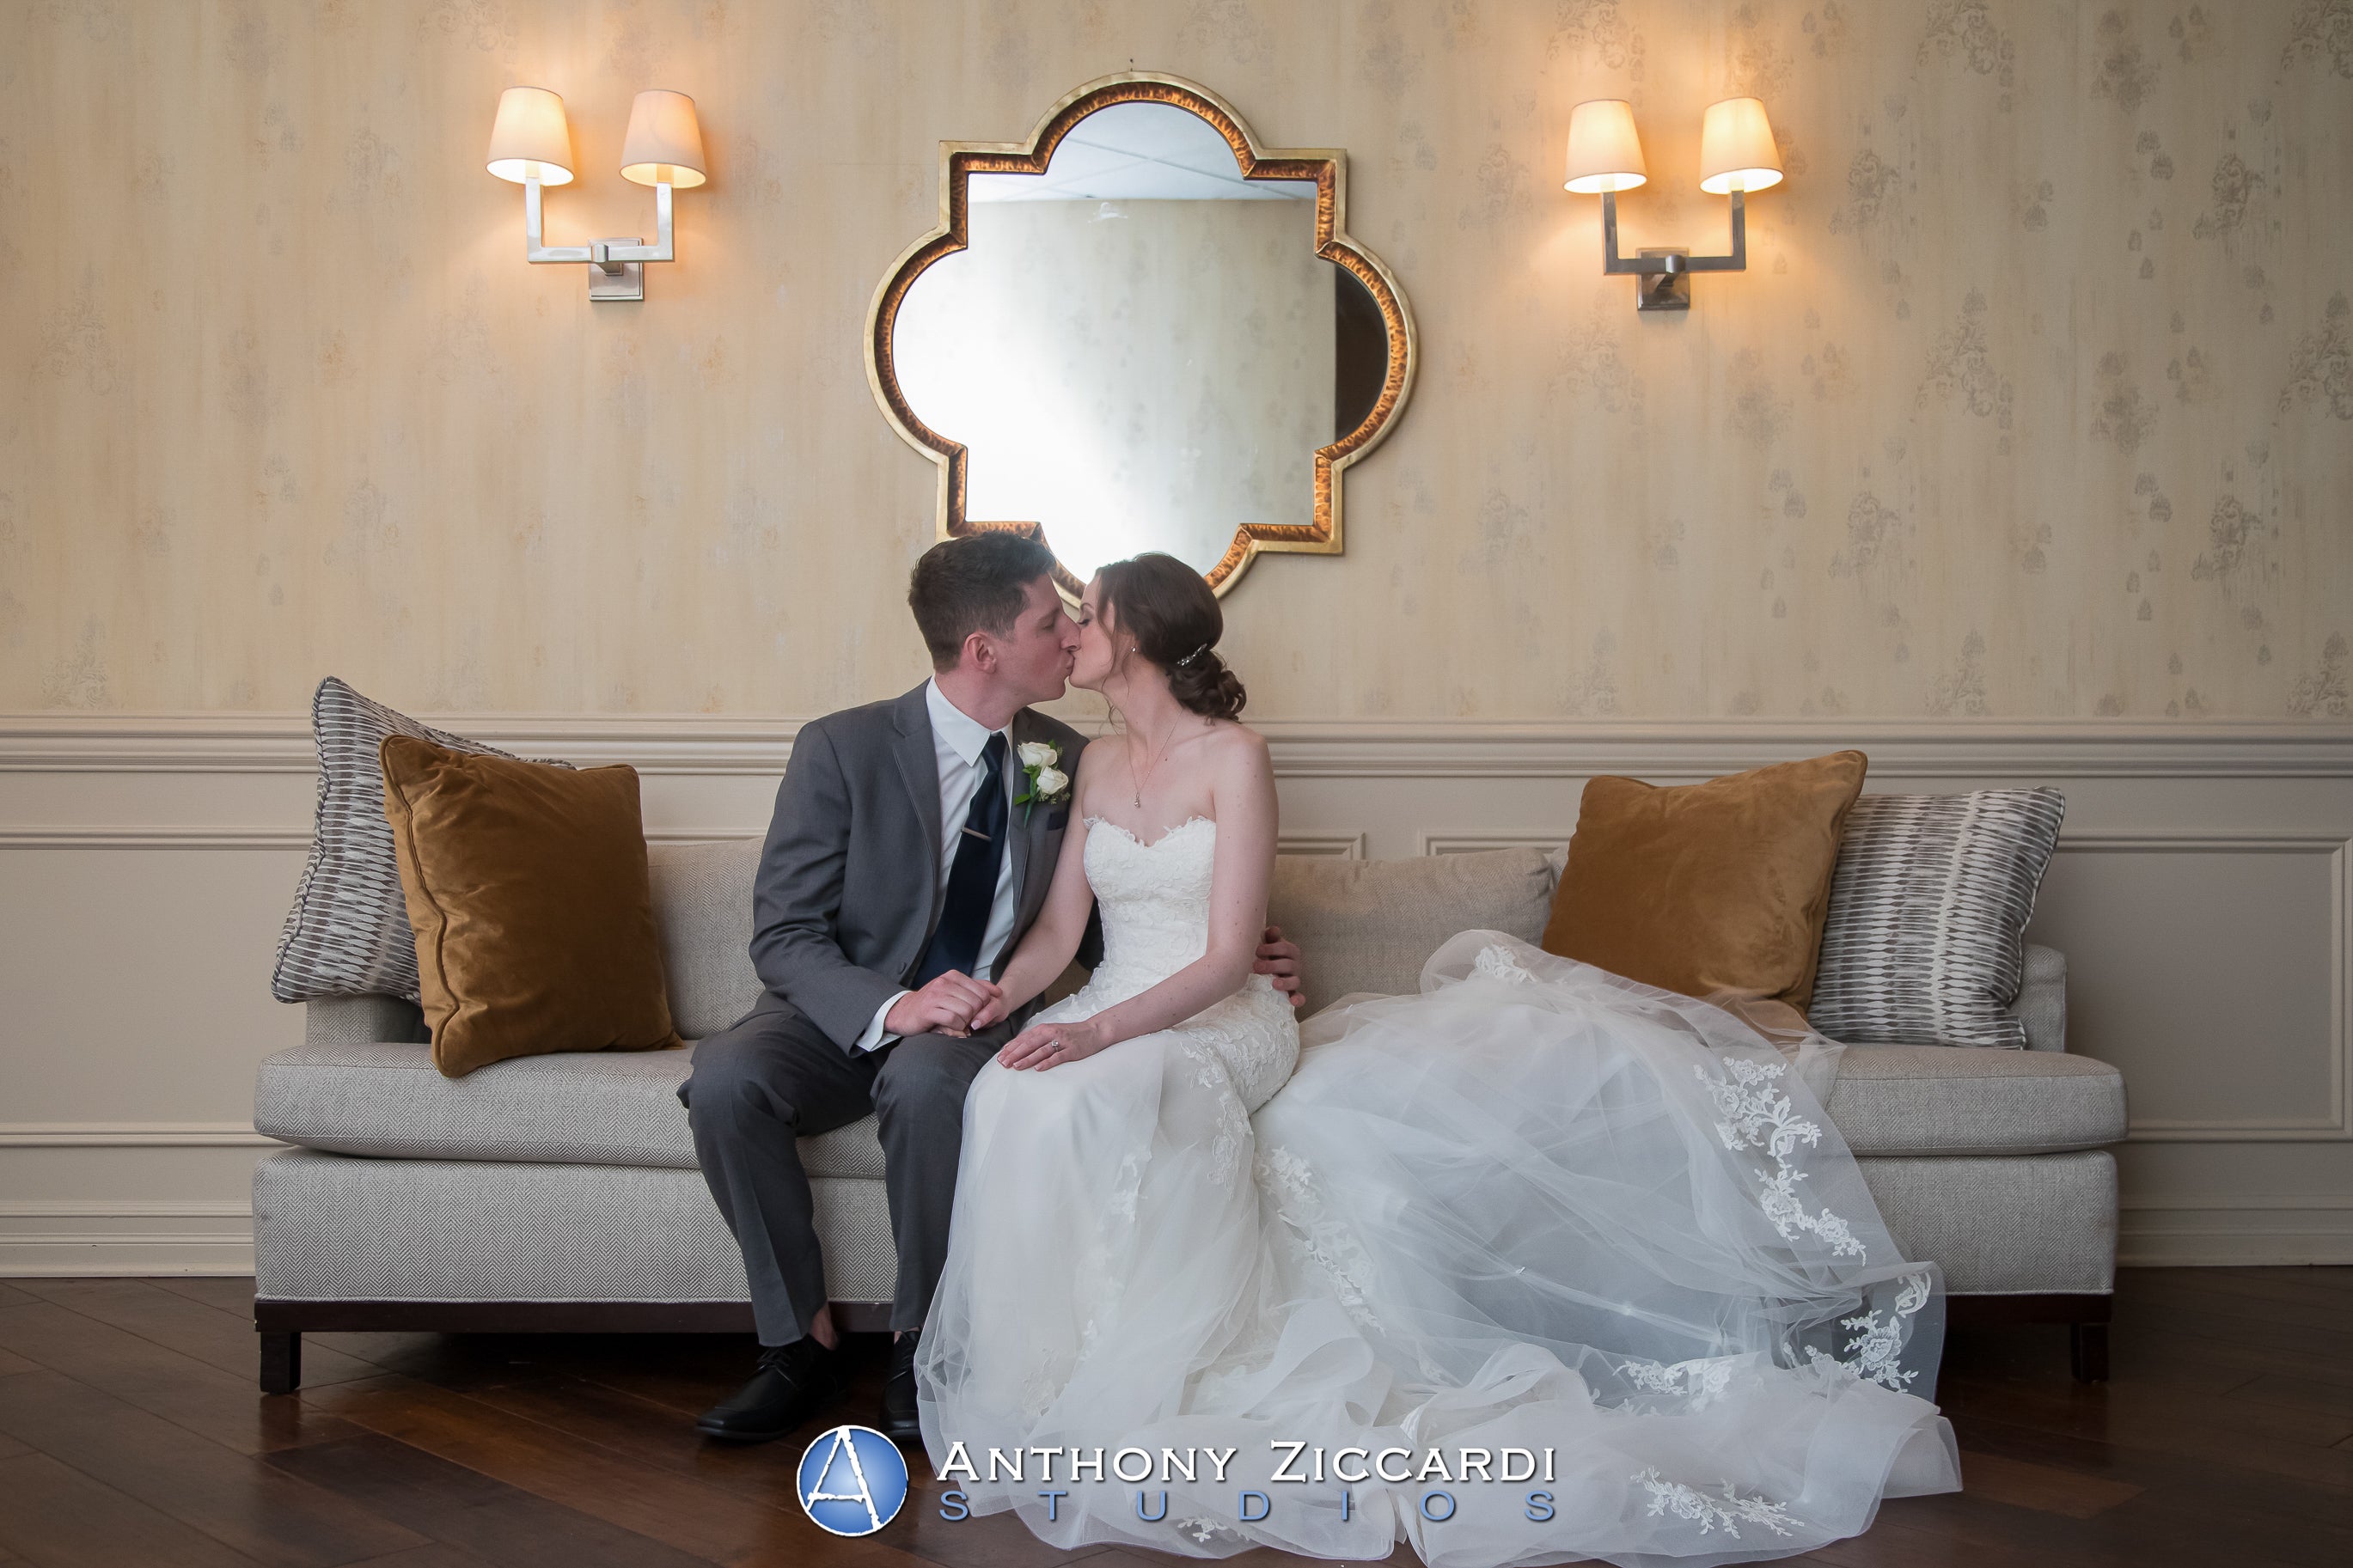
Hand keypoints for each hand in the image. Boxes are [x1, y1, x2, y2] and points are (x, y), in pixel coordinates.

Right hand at [886, 971, 1002, 1038]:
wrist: (904, 1012)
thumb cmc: (932, 1004)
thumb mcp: (954, 991)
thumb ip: (975, 989)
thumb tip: (998, 992)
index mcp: (953, 976)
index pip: (982, 991)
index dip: (983, 1006)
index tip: (975, 1013)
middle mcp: (944, 982)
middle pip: (976, 1002)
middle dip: (974, 1015)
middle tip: (965, 1020)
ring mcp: (936, 995)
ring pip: (966, 1011)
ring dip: (965, 1022)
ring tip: (957, 1023)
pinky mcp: (929, 1010)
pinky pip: (954, 1020)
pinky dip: (957, 1028)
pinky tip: (952, 1027)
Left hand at [997, 1017, 1107, 1070]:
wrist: (1094, 1031)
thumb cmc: (1069, 1034)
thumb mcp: (1050, 1032)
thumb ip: (1035, 1039)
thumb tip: (1015, 1048)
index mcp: (1043, 1029)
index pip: (1023, 1039)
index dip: (1010, 1048)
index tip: (999, 1057)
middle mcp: (1051, 1033)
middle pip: (1029, 1044)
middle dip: (1014, 1054)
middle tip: (1003, 1064)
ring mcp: (1062, 1041)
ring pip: (1041, 1050)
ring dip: (1027, 1058)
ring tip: (1016, 1066)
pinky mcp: (1072, 1050)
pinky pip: (1057, 1057)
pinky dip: (1047, 1062)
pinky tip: (1038, 1068)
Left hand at [1253, 924, 1305, 1009]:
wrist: (1267, 968)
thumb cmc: (1268, 953)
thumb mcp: (1269, 943)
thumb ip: (1271, 936)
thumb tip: (1274, 930)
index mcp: (1290, 951)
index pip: (1284, 948)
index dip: (1271, 948)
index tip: (1257, 950)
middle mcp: (1295, 965)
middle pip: (1288, 965)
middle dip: (1272, 965)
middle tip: (1256, 967)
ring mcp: (1294, 979)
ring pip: (1295, 981)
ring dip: (1285, 982)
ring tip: (1275, 983)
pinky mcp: (1292, 993)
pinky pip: (1298, 997)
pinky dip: (1298, 999)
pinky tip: (1293, 1002)